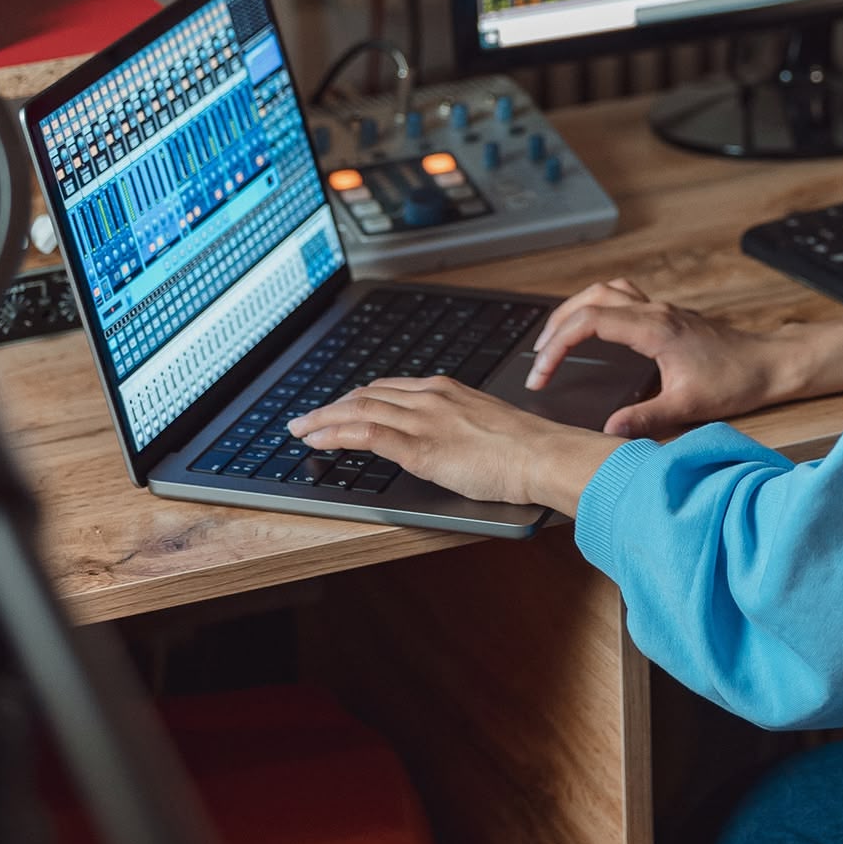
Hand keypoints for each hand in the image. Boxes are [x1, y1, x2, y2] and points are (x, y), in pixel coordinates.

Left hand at [288, 372, 613, 518]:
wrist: (542, 454)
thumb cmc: (526, 448)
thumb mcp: (485, 427)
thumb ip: (458, 428)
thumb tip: (446, 442)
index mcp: (446, 390)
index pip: (388, 389)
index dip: (356, 399)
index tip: (339, 407)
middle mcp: (430, 397)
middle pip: (366, 396)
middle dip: (332, 406)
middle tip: (307, 418)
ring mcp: (423, 420)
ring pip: (358, 411)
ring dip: (323, 419)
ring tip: (300, 429)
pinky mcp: (419, 446)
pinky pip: (365, 434)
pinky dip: (335, 434)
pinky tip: (318, 439)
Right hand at [525, 278, 780, 436]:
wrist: (770, 363)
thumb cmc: (736, 380)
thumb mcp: (689, 405)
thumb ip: (645, 418)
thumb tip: (608, 432)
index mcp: (654, 328)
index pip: (589, 322)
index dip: (557, 345)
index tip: (542, 375)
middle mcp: (655, 311)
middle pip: (591, 298)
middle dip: (557, 324)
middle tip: (538, 358)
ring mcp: (661, 310)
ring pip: (606, 291)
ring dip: (576, 309)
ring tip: (555, 338)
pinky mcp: (667, 316)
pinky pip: (622, 297)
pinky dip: (598, 308)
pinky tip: (593, 331)